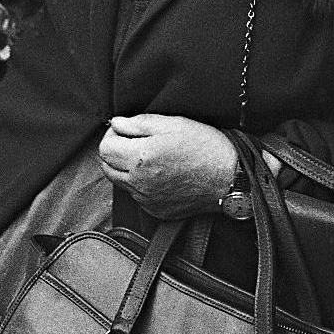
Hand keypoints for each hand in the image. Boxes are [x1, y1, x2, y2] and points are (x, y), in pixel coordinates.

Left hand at [99, 114, 238, 218]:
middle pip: (106, 167)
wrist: (229, 177)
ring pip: (120, 183)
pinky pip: (136, 196)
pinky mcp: (156, 210)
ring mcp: (146, 200)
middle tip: (134, 141)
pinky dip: (140, 184)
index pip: (104, 148)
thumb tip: (116, 123)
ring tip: (148, 156)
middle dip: (114, 152)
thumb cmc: (204, 145)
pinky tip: (160, 172)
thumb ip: (139, 123)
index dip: (112, 135)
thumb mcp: (173, 124)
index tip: (125, 129)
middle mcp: (139, 183)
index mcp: (141, 158)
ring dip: (125, 168)